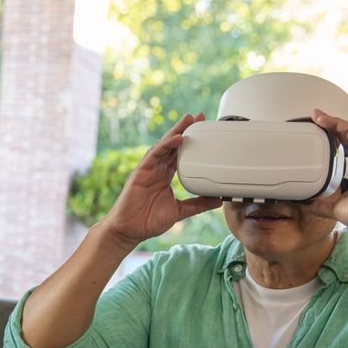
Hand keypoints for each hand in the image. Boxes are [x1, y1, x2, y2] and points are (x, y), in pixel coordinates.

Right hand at [101, 113, 222, 247]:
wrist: (130, 230)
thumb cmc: (148, 221)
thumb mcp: (179, 211)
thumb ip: (197, 204)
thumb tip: (217, 201)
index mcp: (165, 176)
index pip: (180, 154)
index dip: (191, 142)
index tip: (204, 131)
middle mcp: (157, 169)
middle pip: (173, 145)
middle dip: (185, 129)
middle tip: (199, 116)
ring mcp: (149, 169)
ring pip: (164, 145)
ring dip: (176, 131)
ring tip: (189, 119)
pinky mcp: (141, 172)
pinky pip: (154, 155)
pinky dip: (165, 145)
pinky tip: (176, 137)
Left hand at [307, 109, 347, 232]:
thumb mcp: (335, 208)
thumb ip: (320, 205)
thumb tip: (304, 205)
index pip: (342, 148)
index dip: (330, 139)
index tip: (316, 133)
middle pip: (344, 136)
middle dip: (329, 125)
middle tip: (313, 118)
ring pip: (347, 130)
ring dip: (331, 120)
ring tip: (316, 115)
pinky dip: (337, 123)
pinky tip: (324, 119)